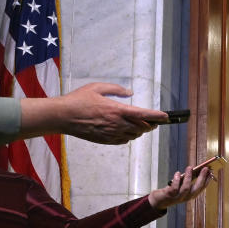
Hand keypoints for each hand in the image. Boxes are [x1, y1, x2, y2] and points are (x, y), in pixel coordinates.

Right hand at [24, 82, 168, 143]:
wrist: (62, 116)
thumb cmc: (78, 100)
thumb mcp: (97, 87)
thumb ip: (116, 89)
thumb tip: (130, 93)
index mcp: (116, 110)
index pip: (143, 114)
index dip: (157, 116)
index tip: (166, 116)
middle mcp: (116, 124)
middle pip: (142, 127)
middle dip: (150, 124)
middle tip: (154, 121)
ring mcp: (111, 133)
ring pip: (134, 135)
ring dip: (140, 130)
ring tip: (142, 125)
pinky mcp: (105, 140)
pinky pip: (123, 140)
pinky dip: (129, 136)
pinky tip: (128, 131)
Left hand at [148, 165, 213, 209]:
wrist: (158, 202)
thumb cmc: (170, 192)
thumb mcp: (181, 187)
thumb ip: (187, 181)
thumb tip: (194, 170)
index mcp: (190, 195)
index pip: (201, 188)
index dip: (207, 181)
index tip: (210, 172)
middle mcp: (186, 197)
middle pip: (196, 188)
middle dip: (202, 178)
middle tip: (205, 169)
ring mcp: (178, 197)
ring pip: (186, 188)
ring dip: (189, 177)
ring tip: (190, 168)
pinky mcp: (169, 195)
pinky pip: (175, 188)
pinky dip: (177, 180)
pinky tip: (178, 173)